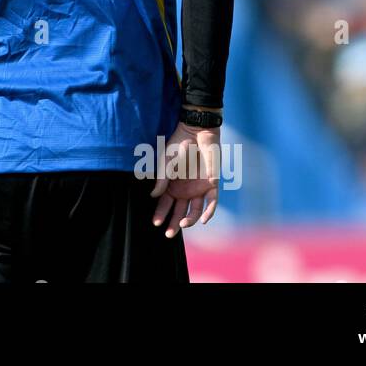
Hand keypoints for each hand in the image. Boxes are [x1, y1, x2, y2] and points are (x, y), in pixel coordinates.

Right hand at [149, 122, 220, 238]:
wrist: (196, 132)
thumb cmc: (178, 145)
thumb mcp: (165, 162)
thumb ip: (161, 179)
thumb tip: (153, 196)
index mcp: (172, 186)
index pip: (165, 204)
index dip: (160, 214)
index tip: (155, 223)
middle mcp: (185, 190)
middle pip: (179, 211)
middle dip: (174, 223)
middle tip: (168, 234)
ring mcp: (198, 188)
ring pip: (195, 210)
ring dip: (190, 219)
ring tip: (183, 224)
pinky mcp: (212, 184)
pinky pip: (212, 202)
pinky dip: (209, 212)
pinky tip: (203, 220)